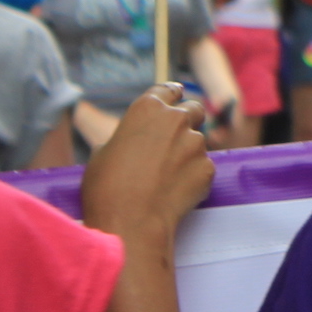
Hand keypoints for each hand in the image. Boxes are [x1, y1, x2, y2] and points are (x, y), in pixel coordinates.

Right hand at [81, 83, 214, 249]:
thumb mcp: (103, 151)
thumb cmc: (107, 187)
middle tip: (175, 139)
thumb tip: (133, 139)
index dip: (171, 95)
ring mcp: (196, 143)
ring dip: (188, 153)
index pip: (167, 90)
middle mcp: (176, 119)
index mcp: (148, 109)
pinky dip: (193, 177)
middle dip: (188, 120)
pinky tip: (174, 193)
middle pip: (194, 109)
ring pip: (198, 142)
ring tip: (166, 177)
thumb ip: (126, 136)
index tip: (176, 97)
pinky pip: (203, 168)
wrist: (130, 221)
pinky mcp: (208, 167)